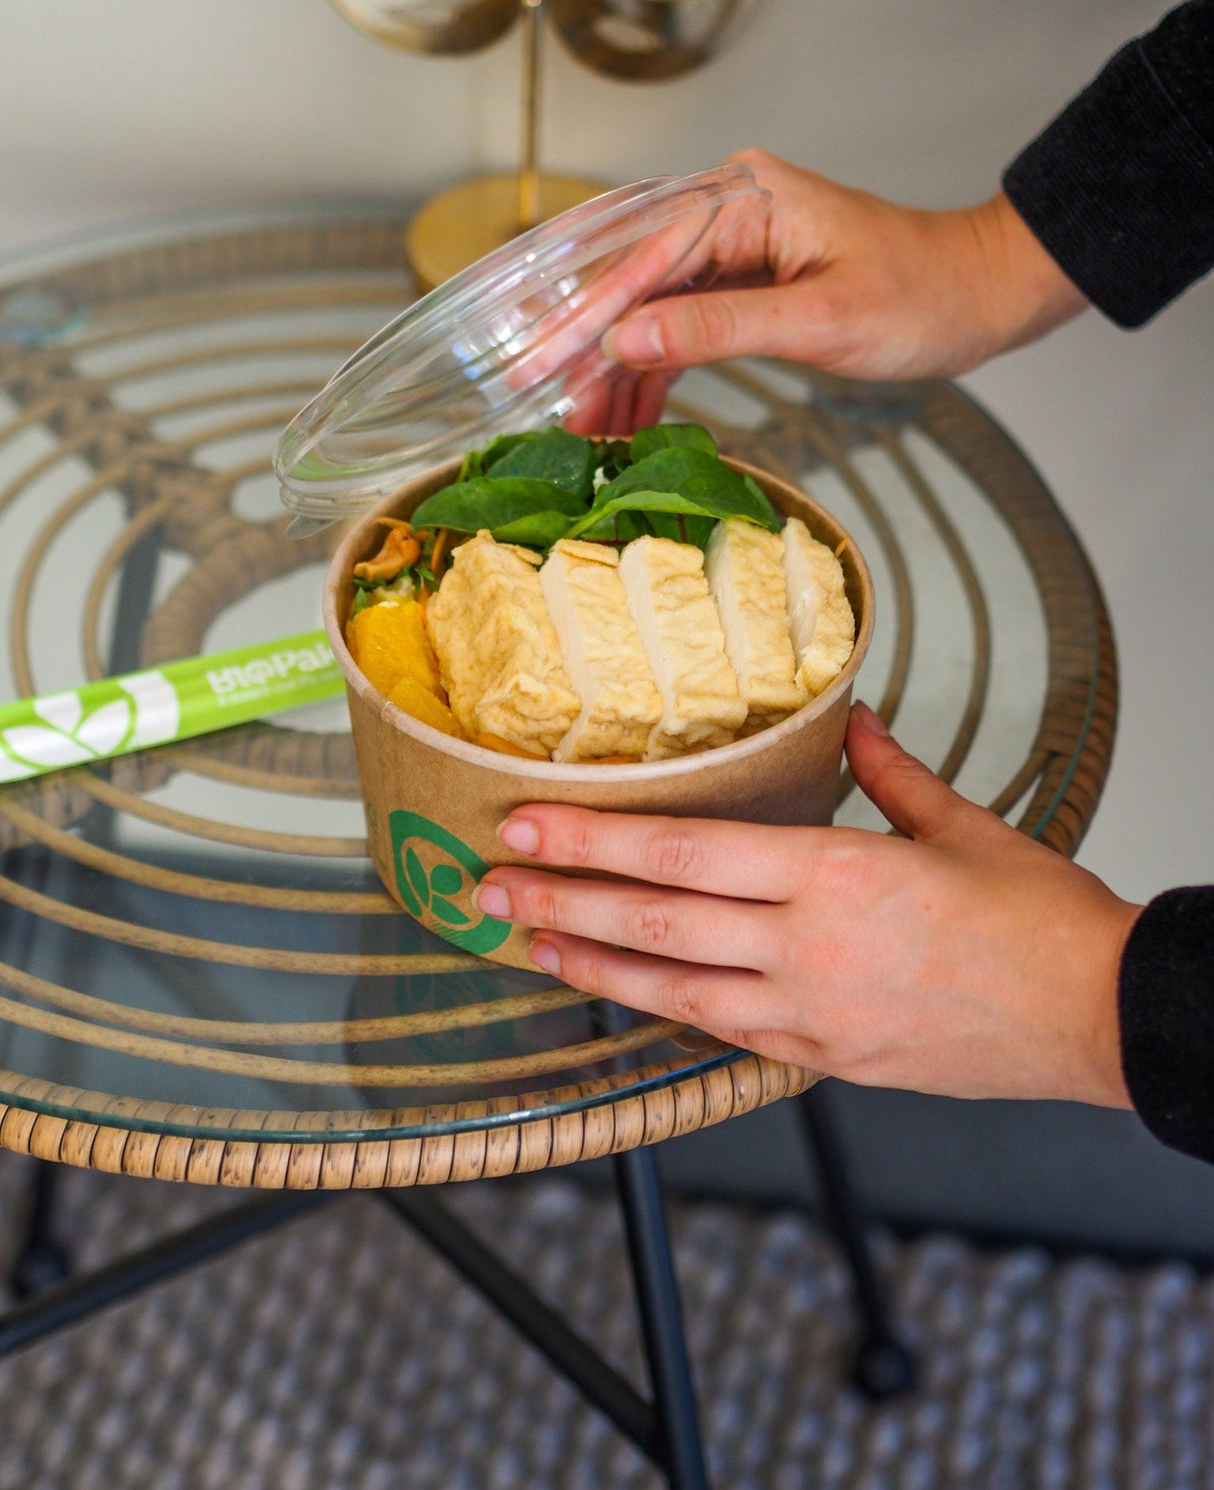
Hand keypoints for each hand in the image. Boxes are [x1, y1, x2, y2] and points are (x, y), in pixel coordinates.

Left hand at [473, 704, 1139, 1107]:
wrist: (1101, 1018)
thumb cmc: (1039, 921)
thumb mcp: (963, 827)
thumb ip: (888, 773)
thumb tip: (853, 720)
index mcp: (836, 874)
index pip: (684, 852)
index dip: (594, 841)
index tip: (526, 827)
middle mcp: (809, 947)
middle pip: (656, 921)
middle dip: (558, 903)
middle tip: (483, 887)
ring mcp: (812, 1013)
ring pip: (672, 987)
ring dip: (588, 966)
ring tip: (520, 944)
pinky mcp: (826, 1059)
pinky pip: (722, 1031)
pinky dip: (661, 1008)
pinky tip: (617, 991)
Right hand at [580, 151, 1085, 423]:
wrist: (977, 294)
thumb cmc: (921, 296)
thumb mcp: (820, 321)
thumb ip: (720, 328)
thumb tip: (629, 339)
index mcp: (744, 199)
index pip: (642, 260)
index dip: (585, 319)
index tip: (537, 366)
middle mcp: (727, 210)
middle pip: (632, 284)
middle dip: (590, 352)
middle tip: (552, 411)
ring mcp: (732, 246)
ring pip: (650, 311)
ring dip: (618, 373)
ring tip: (588, 431)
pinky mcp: (742, 281)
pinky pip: (681, 326)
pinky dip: (656, 373)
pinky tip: (629, 417)